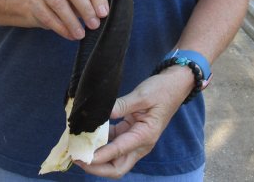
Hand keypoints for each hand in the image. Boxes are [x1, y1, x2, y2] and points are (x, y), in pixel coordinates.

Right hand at [28, 0, 108, 39]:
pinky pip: (47, 15)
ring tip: (81, 34)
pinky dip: (60, 28)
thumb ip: (92, 1)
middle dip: (85, 8)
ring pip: (58, 3)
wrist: (39, 4)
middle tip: (94, 25)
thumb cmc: (68, 0)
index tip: (103, 13)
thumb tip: (102, 14)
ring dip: (72, 21)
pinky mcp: (34, 1)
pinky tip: (70, 35)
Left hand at [75, 66, 193, 178]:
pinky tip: (89, 136)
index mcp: (145, 135)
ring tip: (78, 149)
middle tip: (78, 158)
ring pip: (115, 158)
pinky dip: (101, 144)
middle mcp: (141, 143)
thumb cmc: (162, 90)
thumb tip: (103, 113)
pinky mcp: (131, 133)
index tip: (83, 157)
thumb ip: (122, 105)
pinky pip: (114, 144)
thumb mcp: (142, 95)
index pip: (119, 151)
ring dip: (97, 157)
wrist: (174, 85)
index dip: (100, 156)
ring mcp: (136, 139)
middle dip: (97, 167)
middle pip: (117, 166)